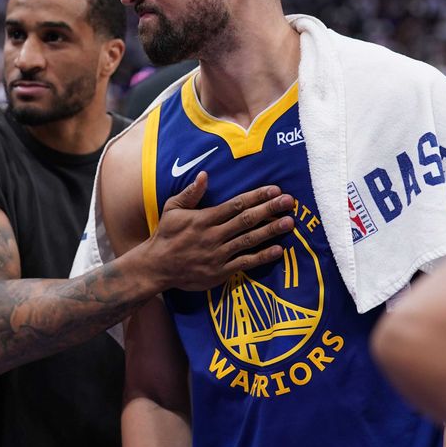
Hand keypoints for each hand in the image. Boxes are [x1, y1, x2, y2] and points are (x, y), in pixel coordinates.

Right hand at [137, 172, 294, 292]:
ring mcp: (218, 254)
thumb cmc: (166, 235)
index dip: (257, 196)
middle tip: (290, 202)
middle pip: (247, 220)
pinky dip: (262, 257)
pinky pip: (245, 263)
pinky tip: (278, 250)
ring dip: (271, 231)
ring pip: (249, 240)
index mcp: (204, 219)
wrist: (156, 267)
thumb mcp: (172, 209)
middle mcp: (213, 235)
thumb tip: (205, 175)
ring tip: (289, 222)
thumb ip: (190, 193)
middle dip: (270, 209)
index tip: (274, 190)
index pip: (236, 204)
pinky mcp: (220, 272)